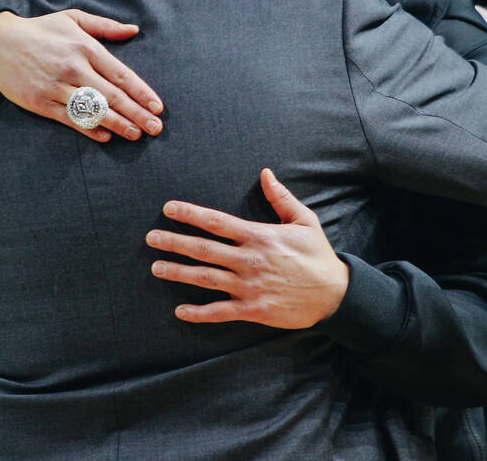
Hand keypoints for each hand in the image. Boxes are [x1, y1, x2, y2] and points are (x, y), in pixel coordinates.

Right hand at [0, 10, 163, 141]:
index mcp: (85, 47)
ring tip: (136, 135)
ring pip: (93, 110)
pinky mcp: (41, 102)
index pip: (121, 74)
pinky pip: (69, 119)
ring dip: (117, 124)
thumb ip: (105, 26)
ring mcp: (57, 87)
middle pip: (112, 96)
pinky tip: (105, 136)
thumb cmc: (40, 30)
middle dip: (137, 113)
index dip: (141, 92)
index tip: (158, 107)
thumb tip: (134, 30)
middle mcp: (74, 68)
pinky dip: (88, 128)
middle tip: (155, 128)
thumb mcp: (73, 18)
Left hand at [146, 168, 349, 328]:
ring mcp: (249, 286)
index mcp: (258, 236)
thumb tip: (265, 173)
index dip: (190, 214)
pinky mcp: (253, 310)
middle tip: (151, 238)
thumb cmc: (318, 255)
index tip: (169, 208)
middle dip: (174, 242)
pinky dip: (199, 313)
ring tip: (156, 268)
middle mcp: (249, 260)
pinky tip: (180, 311)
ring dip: (178, 273)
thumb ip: (281, 198)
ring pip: (205, 279)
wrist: (335, 294)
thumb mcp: (305, 221)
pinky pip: (220, 312)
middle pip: (203, 249)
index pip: (216, 222)